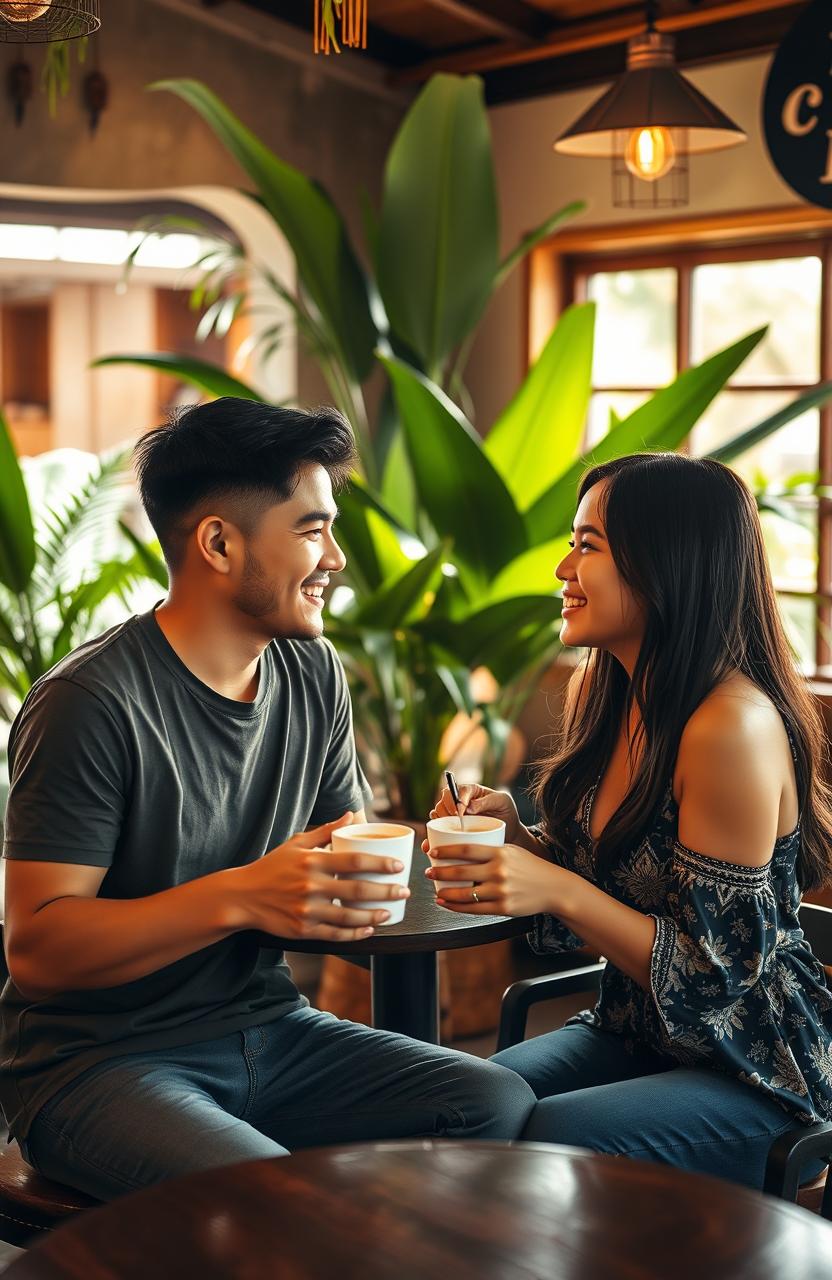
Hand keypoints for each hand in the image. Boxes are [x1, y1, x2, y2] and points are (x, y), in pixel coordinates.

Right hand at [233, 812, 409, 941]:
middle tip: (404, 891)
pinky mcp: (303, 930)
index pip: (354, 861)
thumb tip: (351, 815)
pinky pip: (334, 934)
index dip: (380, 864)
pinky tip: (368, 930)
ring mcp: (307, 910)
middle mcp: (311, 886)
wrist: (243, 897)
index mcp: (313, 862)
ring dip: (374, 915)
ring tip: (391, 912)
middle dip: (386, 891)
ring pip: (349, 915)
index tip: (399, 866)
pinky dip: (354, 934)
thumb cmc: (272, 867)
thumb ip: (325, 831)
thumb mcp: (296, 844)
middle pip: (357, 890)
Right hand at [421, 784, 521, 854]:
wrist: (508, 832)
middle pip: (444, 798)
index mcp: (472, 790)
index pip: (460, 789)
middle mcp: (460, 799)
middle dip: (447, 809)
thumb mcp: (502, 802)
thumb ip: (486, 801)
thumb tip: (468, 807)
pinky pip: (436, 826)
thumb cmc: (506, 813)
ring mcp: (453, 813)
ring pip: (437, 811)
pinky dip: (433, 832)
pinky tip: (436, 839)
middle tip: (457, 821)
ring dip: (440, 820)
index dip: (458, 799)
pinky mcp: (450, 826)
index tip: (462, 812)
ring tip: (450, 829)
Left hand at [425, 839, 555, 917]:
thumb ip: (489, 850)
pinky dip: (456, 907)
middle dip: (440, 872)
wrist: (553, 888)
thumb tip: (460, 849)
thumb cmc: (529, 867)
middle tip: (428, 872)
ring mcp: (500, 891)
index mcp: (500, 853)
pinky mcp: (502, 908)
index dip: (446, 851)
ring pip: (464, 893)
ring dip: (445, 893)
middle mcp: (499, 871)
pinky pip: (473, 909)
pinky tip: (446, 903)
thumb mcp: (511, 851)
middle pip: (461, 871)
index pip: (466, 849)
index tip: (432, 852)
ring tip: (435, 890)